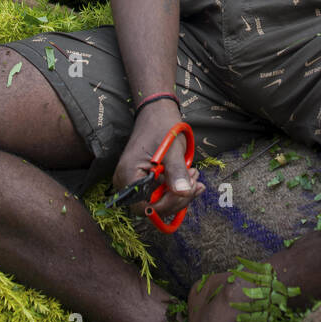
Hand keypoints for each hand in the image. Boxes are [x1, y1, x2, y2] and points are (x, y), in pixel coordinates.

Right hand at [111, 105, 203, 227]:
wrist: (156, 113)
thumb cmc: (161, 127)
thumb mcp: (172, 149)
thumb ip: (176, 171)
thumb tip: (183, 192)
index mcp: (128, 175)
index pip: (145, 207)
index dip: (167, 204)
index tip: (186, 190)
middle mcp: (126, 183)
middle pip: (152, 208)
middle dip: (177, 198)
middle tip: (195, 181)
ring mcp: (133, 183)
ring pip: (158, 203)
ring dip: (179, 194)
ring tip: (194, 176)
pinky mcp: (143, 182)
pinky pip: (159, 194)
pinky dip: (176, 190)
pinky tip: (190, 180)